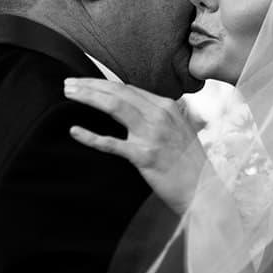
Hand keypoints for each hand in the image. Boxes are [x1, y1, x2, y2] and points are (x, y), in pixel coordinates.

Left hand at [63, 77, 209, 212]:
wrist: (203, 190)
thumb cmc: (190, 164)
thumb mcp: (179, 130)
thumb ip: (160, 117)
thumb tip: (138, 108)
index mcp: (167, 107)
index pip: (128, 88)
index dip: (103, 83)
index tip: (84, 82)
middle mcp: (159, 115)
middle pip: (118, 92)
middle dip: (90, 85)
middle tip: (69, 83)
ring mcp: (151, 135)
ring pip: (114, 106)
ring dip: (88, 97)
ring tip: (69, 93)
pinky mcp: (143, 156)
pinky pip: (111, 143)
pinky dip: (90, 136)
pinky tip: (74, 131)